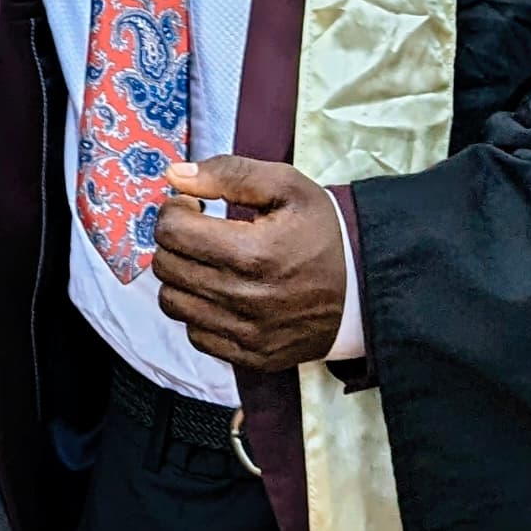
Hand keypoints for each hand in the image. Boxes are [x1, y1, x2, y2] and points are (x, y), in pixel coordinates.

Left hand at [154, 155, 344, 372]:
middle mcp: (245, 298)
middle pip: (166, 266)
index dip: (175, 211)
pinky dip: (199, 311)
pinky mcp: (250, 356)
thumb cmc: (322, 233)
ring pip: (172, 302)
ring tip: (207, 262)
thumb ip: (229, 173)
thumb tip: (174, 175)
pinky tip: (221, 293)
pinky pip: (195, 334)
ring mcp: (247, 333)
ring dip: (181, 277)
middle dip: (175, 241)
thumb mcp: (288, 186)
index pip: (171, 231)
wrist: (364, 290)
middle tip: (199, 232)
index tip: (194, 207)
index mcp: (252, 252)